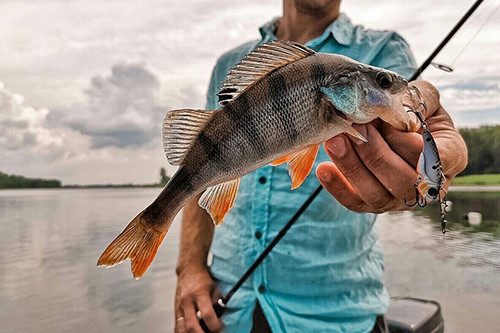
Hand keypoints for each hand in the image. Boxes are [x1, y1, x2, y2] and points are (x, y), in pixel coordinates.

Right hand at [175, 266, 222, 332]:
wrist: (189, 271)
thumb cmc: (203, 280)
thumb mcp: (214, 289)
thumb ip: (217, 303)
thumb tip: (219, 319)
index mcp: (200, 294)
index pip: (207, 314)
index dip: (214, 325)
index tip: (220, 328)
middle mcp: (188, 300)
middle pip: (192, 324)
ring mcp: (179, 306)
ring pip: (182, 328)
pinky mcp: (175, 310)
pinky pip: (176, 326)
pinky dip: (183, 332)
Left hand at [316, 80, 466, 212]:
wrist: (391, 123)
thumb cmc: (412, 110)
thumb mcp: (423, 96)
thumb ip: (418, 98)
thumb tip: (396, 109)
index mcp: (450, 157)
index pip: (434, 159)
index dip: (408, 143)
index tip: (388, 121)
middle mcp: (427, 186)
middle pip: (404, 181)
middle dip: (375, 154)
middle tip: (355, 127)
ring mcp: (399, 199)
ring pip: (377, 195)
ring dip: (353, 167)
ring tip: (334, 141)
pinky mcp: (372, 204)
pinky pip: (355, 203)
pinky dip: (337, 188)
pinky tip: (324, 168)